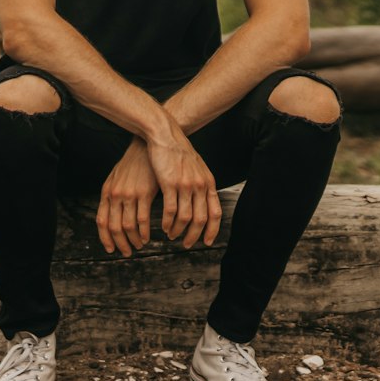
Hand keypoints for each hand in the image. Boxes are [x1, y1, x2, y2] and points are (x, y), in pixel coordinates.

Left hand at [97, 139, 159, 256]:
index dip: (105, 238)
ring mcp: (129, 194)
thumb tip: (112, 215)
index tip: (111, 249)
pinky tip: (147, 236)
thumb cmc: (133, 164)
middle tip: (128, 252)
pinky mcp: (144, 193)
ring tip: (139, 245)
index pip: (101, 221)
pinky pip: (142, 220)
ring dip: (133, 240)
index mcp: (107, 192)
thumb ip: (112, 196)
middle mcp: (115, 195)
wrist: (146, 147)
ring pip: (128, 226)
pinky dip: (144, 232)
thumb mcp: (117, 178)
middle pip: (114, 227)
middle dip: (120, 243)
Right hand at [146, 120, 222, 250]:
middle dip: (194, 236)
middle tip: (186, 244)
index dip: (212, 230)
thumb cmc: (179, 152)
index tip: (206, 241)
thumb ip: (202, 185)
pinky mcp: (170, 184)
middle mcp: (200, 186)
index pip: (215, 213)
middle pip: (201, 219)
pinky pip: (171, 210)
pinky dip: (168, 222)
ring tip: (172, 234)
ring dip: (178, 230)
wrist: (166, 136)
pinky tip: (164, 226)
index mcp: (208, 183)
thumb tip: (204, 202)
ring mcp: (185, 185)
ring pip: (185, 218)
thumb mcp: (198, 168)